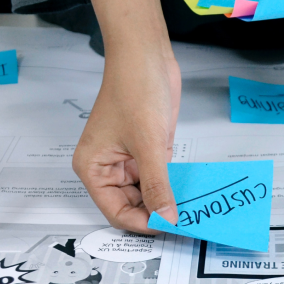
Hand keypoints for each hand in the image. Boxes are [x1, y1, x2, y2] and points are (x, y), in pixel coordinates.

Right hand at [72, 54, 180, 232]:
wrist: (147, 56)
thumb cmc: (134, 88)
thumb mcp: (148, 143)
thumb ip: (157, 184)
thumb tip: (166, 217)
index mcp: (93, 168)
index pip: (115, 211)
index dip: (141, 223)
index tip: (167, 228)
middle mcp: (108, 167)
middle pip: (131, 206)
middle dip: (156, 214)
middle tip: (183, 222)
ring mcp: (129, 159)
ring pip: (147, 194)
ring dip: (166, 201)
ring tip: (190, 209)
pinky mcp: (148, 151)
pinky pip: (159, 178)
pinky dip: (172, 186)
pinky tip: (189, 192)